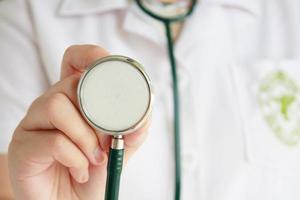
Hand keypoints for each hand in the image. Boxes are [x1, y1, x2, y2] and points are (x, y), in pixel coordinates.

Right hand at [8, 45, 148, 199]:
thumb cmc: (91, 171)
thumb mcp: (117, 149)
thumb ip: (131, 133)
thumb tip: (143, 121)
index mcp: (74, 99)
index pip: (76, 60)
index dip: (90, 55)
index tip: (107, 65)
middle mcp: (51, 103)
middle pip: (71, 83)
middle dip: (97, 115)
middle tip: (107, 141)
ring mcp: (34, 122)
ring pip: (58, 106)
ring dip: (85, 137)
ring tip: (93, 158)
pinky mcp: (22, 145)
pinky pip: (53, 140)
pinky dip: (75, 158)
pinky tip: (79, 169)